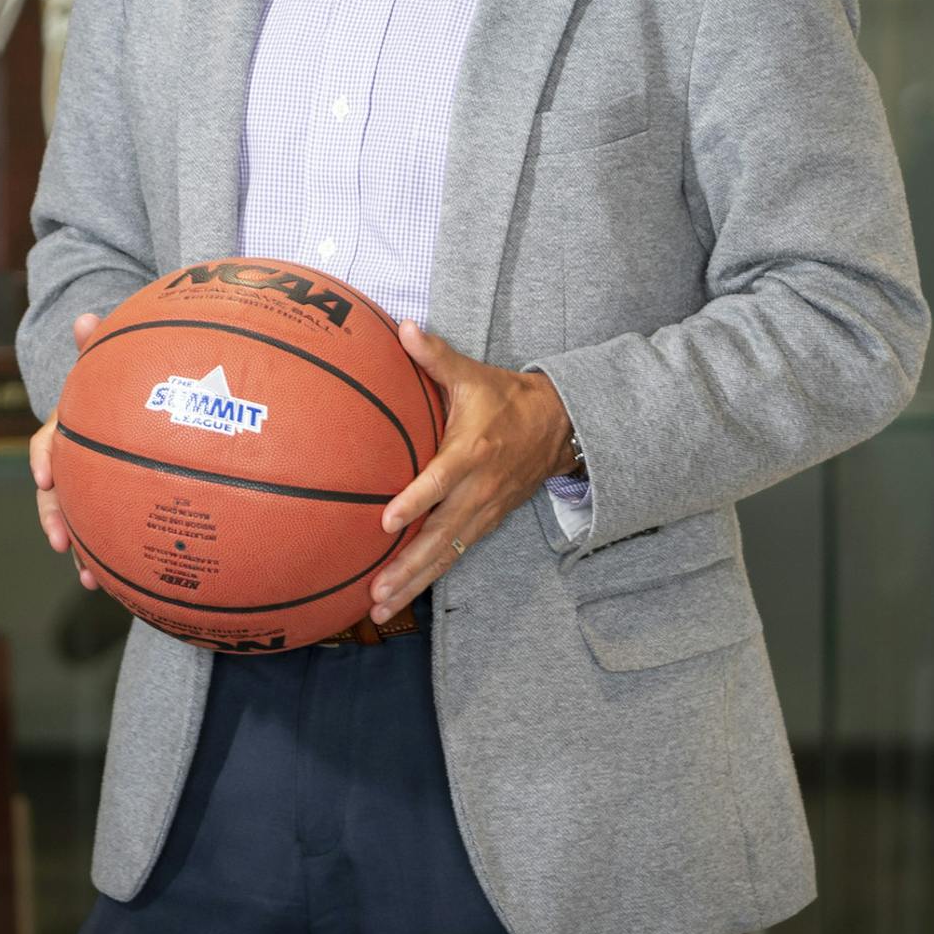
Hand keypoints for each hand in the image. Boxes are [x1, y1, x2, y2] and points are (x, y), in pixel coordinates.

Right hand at [29, 313, 100, 589]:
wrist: (129, 405)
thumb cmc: (120, 383)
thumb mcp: (110, 365)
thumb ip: (98, 345)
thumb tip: (85, 316)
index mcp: (70, 428)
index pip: (47, 441)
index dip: (44, 457)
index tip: (45, 476)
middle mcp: (74, 461)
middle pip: (55, 494)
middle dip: (55, 519)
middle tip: (61, 542)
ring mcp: (90, 486)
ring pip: (78, 520)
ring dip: (81, 551)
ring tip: (90, 578)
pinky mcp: (114, 505)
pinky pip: (108, 532)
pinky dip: (111, 556)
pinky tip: (123, 582)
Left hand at [369, 321, 573, 622]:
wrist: (557, 428)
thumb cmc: (506, 399)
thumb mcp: (472, 374)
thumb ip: (435, 356)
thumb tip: (402, 327)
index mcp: (472, 453)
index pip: (441, 481)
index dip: (415, 501)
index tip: (386, 523)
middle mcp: (478, 490)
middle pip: (441, 536)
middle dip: (408, 566)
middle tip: (376, 591)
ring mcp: (484, 512)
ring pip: (446, 554)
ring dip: (414, 582)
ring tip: (379, 606)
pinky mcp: (486, 524)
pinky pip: (455, 555)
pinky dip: (429, 576)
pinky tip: (401, 595)